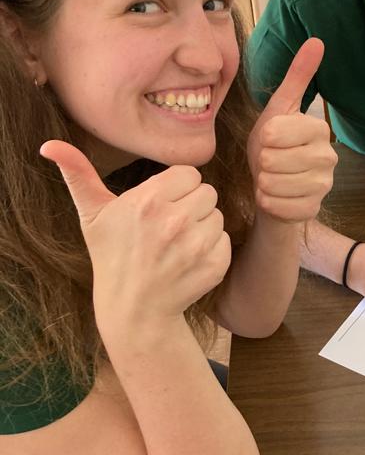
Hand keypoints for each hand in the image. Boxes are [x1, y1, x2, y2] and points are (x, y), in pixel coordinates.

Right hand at [40, 141, 230, 331]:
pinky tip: (188, 260)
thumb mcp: (92, 215)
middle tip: (169, 226)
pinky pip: (225, 240)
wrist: (133, 309)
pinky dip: (212, 249)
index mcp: (148, 202)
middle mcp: (174, 221)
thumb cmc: (111, 256)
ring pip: (217, 216)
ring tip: (177, 244)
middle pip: (207, 192)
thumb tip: (49, 145)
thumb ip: (77, 174)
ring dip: (202, 227)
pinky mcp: (214, 265)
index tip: (161, 205)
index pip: (189, 174)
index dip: (177, 188)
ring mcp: (196, 245)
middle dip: (191, 205)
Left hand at [248, 38, 336, 222]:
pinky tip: (273, 196)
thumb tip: (317, 40)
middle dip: (262, 163)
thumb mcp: (278, 110)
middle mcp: (329, 157)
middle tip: (269, 162)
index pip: (276, 132)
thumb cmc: (273, 147)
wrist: (272, 188)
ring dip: (263, 183)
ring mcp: (324, 186)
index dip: (264, 138)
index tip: (270, 141)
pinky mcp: (312, 210)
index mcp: (319, 129)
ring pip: (274, 184)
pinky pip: (276, 205)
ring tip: (270, 179)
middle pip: (273, 159)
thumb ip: (297, 78)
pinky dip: (267, 202)